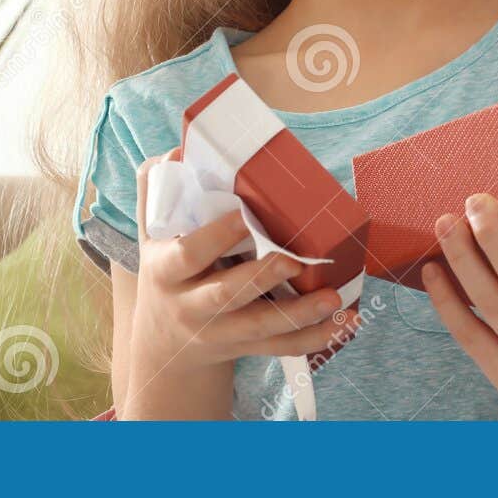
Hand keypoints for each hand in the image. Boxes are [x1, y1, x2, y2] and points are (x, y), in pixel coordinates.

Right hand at [128, 153, 360, 382]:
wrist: (162, 345)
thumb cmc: (167, 274)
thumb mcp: (151, 236)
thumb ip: (156, 191)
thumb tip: (174, 150)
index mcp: (167, 272)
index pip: (189, 254)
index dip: (216, 236)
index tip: (245, 215)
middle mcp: (191, 307)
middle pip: (226, 296)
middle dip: (261, 278)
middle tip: (294, 261)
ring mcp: (220, 332)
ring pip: (261, 328)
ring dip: (300, 314)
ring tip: (333, 297)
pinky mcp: (246, 347)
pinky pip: (282, 347)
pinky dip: (315, 337)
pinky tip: (346, 323)